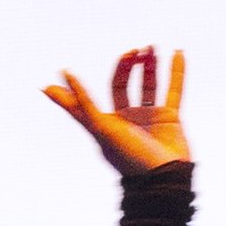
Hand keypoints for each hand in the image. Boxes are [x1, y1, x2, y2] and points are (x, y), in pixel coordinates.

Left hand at [44, 47, 191, 176]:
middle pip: (122, 84)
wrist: (163, 178)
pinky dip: (177, 72)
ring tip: (150, 47)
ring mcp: (148, 117)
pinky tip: (177, 52)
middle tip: (134, 51)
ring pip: (148, 84)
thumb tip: (47, 86)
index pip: (89, 96)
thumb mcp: (99, 129)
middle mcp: (126, 119)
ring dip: (149, 65)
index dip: (81, 84)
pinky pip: (175, 89)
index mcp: (105, 124)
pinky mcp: (171, 117)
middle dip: (126, 66)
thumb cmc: (128, 157)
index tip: (67, 69)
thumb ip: (78, 106)